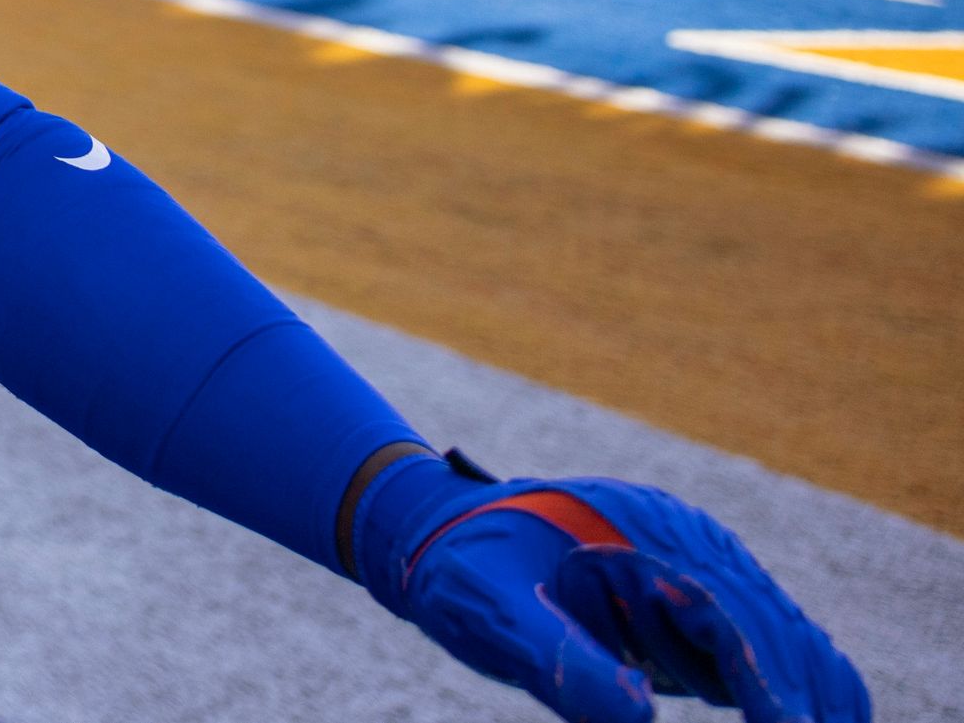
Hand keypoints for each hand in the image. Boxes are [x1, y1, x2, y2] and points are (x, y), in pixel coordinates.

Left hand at [356, 455, 868, 721]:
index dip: (769, 681)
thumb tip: (638, 717)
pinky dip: (782, 685)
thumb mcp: (491, 613)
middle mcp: (685, 544)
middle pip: (772, 627)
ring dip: (800, 692)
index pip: (730, 614)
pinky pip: (757, 643)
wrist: (433, 529)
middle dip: (801, 696)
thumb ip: (560, 660)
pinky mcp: (691, 597)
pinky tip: (798, 718)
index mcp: (643, 534)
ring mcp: (696, 567)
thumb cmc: (458, 568)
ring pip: (779, 636)